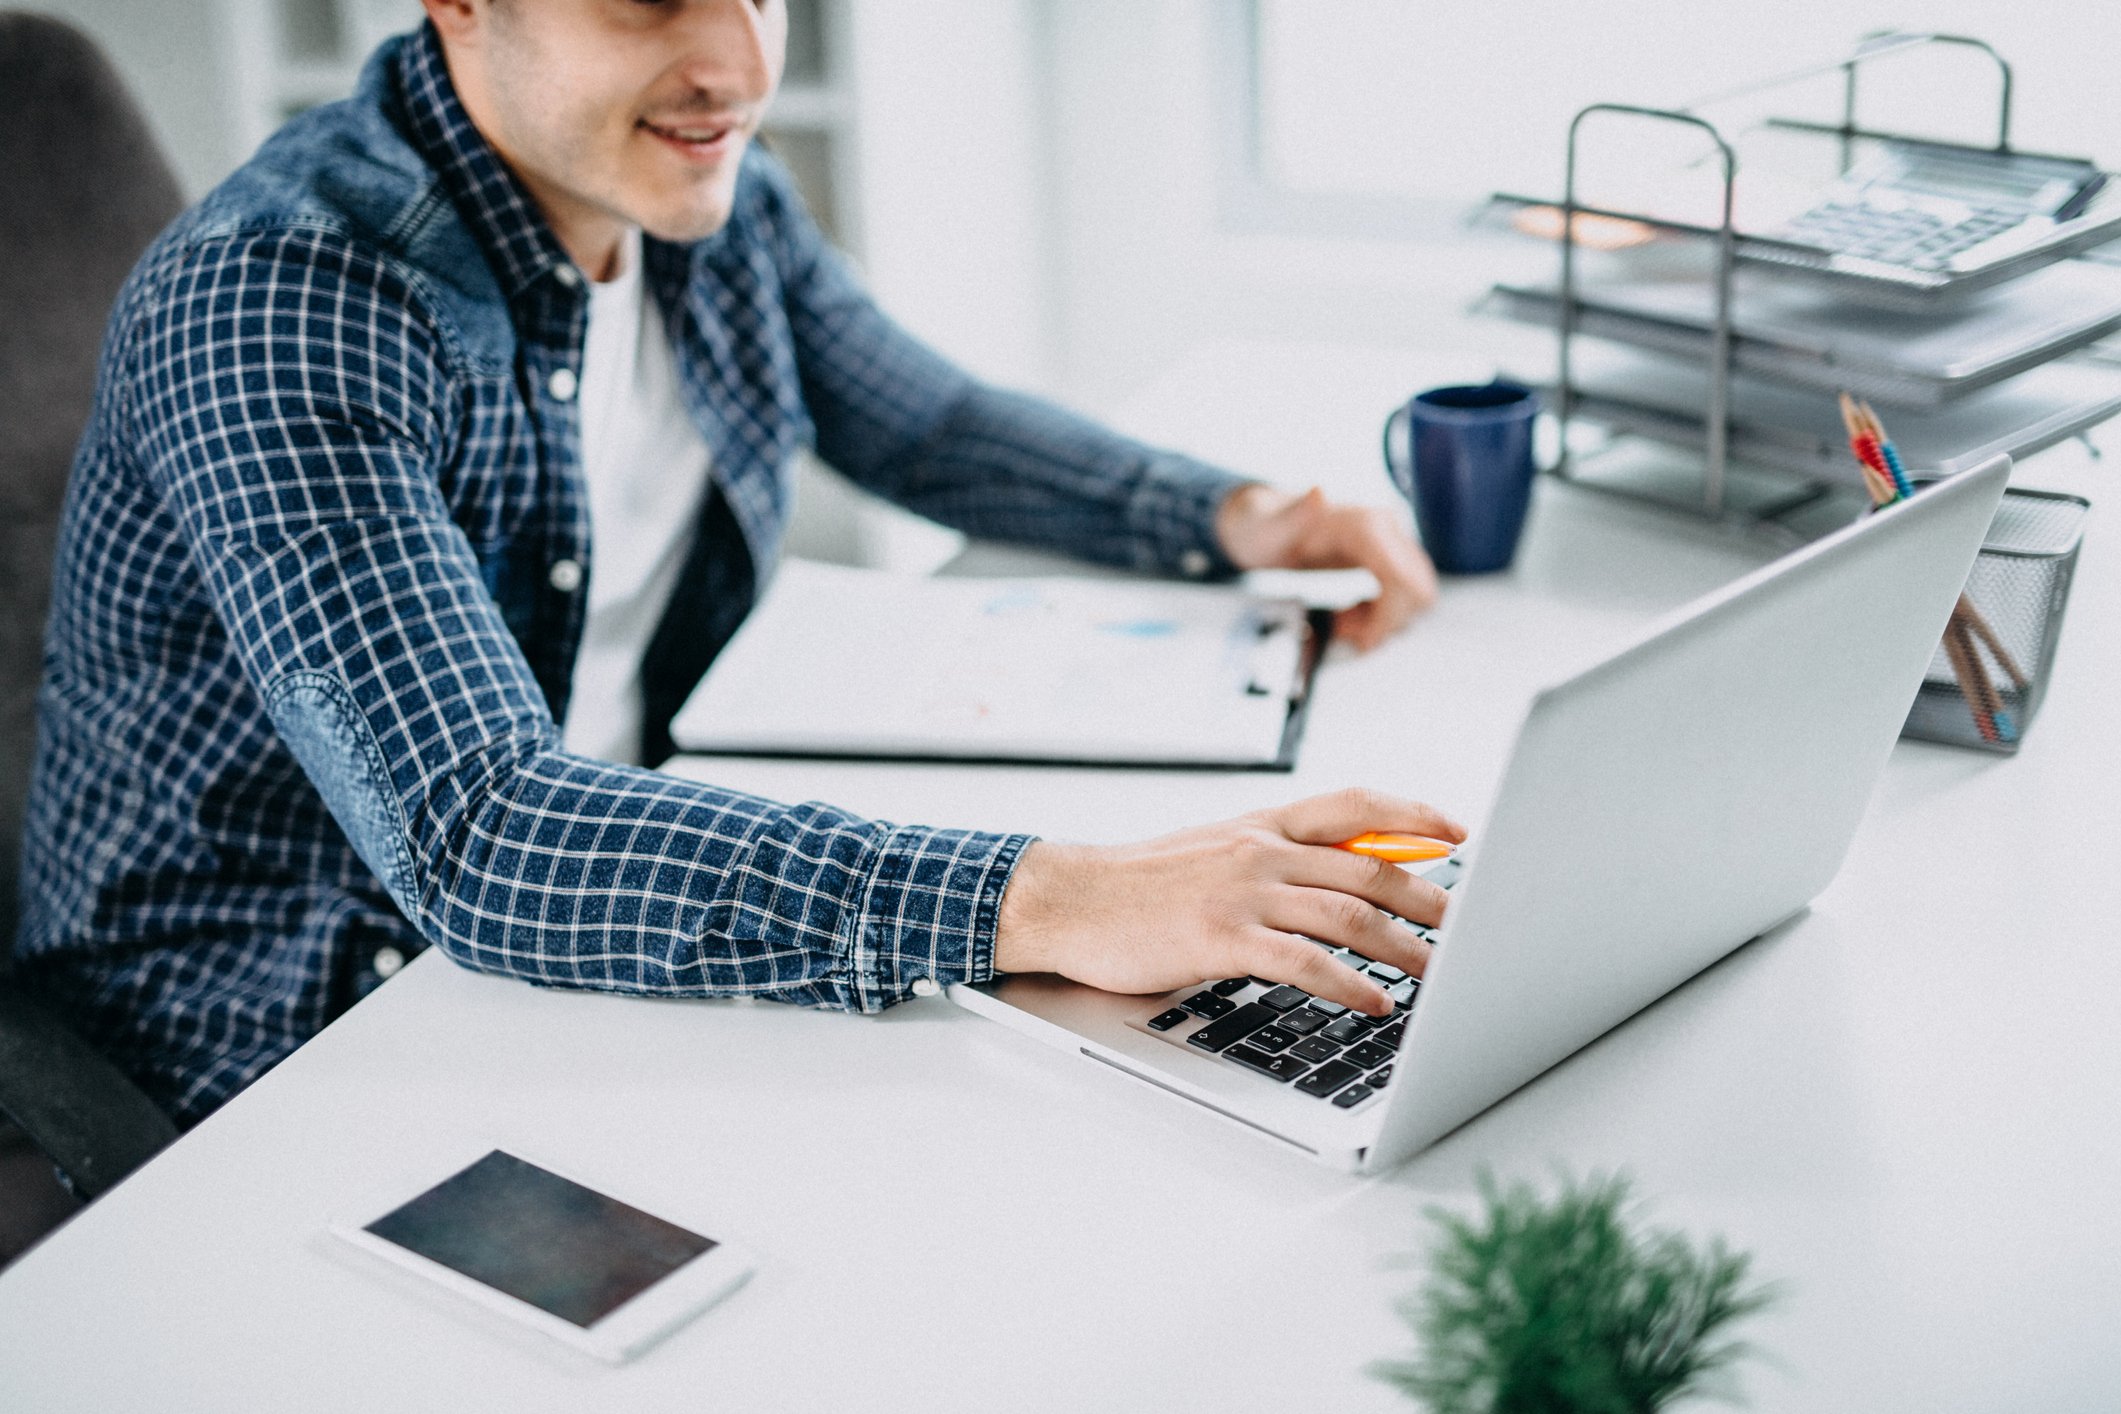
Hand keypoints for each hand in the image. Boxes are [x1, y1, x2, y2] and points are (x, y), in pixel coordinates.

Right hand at [994, 788, 1466, 1015]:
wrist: (1070, 900)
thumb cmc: (1139, 885)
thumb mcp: (1213, 851)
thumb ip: (1272, 859)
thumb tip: (1336, 879)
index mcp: (1260, 824)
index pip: (1353, 805)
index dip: (1412, 815)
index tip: (1456, 831)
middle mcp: (1260, 850)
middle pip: (1368, 869)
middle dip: (1428, 899)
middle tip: (1465, 925)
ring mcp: (1243, 892)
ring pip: (1348, 915)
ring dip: (1404, 948)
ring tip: (1438, 972)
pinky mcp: (1223, 937)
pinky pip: (1305, 961)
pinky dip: (1349, 983)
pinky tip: (1374, 1002)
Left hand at [1215, 483, 1437, 651]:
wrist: (1265, 524)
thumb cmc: (1265, 528)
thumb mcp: (1269, 528)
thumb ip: (1292, 515)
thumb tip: (1318, 491)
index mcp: (1365, 524)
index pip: (1401, 578)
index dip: (1387, 617)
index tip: (1361, 642)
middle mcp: (1386, 530)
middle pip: (1418, 591)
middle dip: (1386, 622)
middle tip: (1344, 630)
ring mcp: (1390, 545)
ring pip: (1414, 598)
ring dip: (1381, 622)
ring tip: (1341, 622)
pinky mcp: (1387, 561)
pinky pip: (1401, 598)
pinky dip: (1378, 617)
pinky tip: (1348, 617)